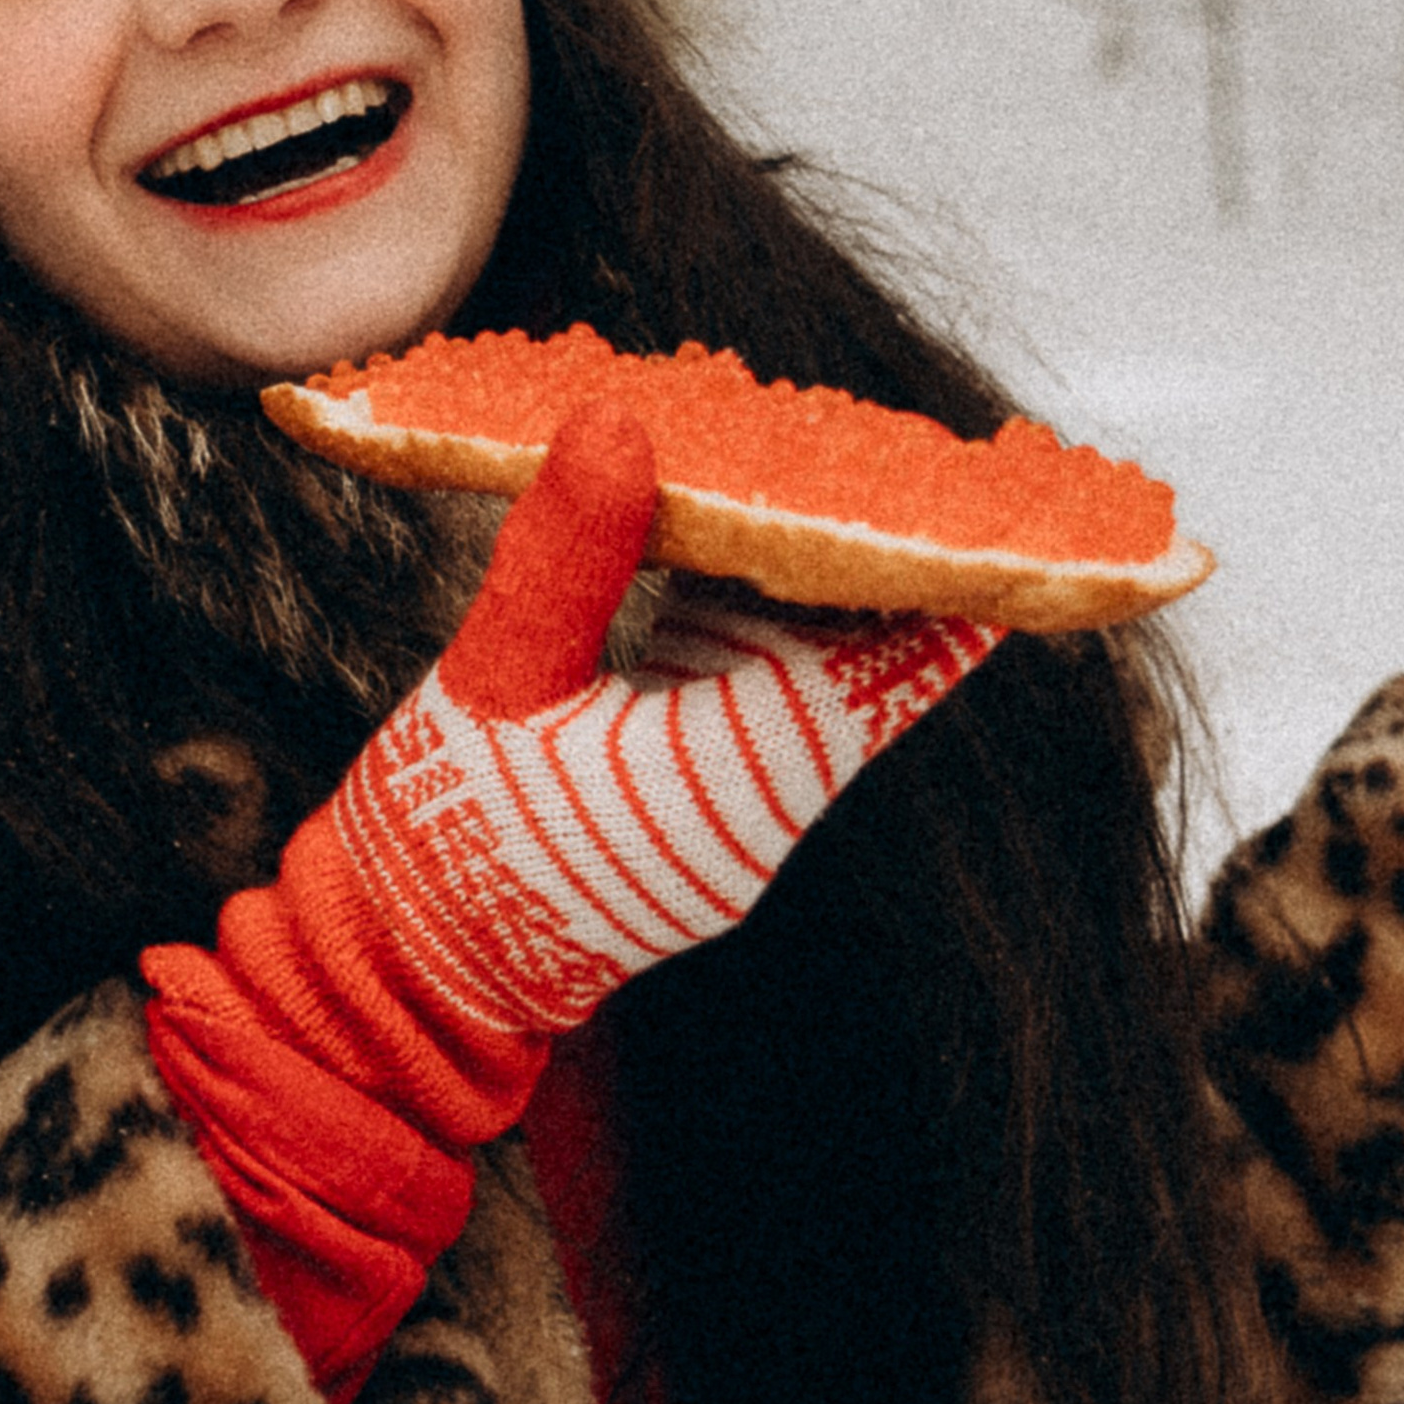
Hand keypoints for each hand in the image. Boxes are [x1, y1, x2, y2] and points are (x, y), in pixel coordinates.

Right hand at [326, 399, 998, 1035]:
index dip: (953, 594)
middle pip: (858, 669)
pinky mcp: (677, 799)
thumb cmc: (440, 841)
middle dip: (888, 565)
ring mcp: (720, 811)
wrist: (391, 976)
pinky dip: (747, 618)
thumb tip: (621, 426)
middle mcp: (754, 812)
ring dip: (816, 585)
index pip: (883, 676)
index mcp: (732, 786)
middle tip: (916, 452)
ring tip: (838, 464)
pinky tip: (734, 530)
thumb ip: (568, 555)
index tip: (1011, 516)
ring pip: (800, 678)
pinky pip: (740, 694)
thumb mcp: (495, 680)